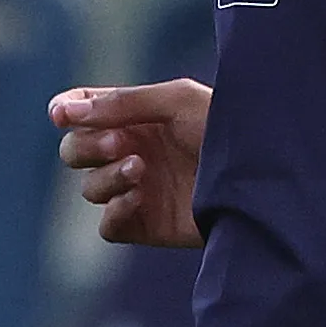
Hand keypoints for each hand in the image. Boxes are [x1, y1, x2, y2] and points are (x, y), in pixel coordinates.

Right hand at [53, 77, 210, 248]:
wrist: (263, 180)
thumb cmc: (226, 128)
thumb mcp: (177, 100)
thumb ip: (121, 103)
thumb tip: (63, 113)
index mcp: (138, 118)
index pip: (83, 112)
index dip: (67, 112)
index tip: (62, 115)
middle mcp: (133, 152)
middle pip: (74, 152)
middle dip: (86, 146)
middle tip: (119, 142)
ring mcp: (139, 190)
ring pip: (89, 189)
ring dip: (106, 177)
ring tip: (141, 169)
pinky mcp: (147, 225)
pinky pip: (108, 226)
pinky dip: (115, 212)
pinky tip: (139, 198)